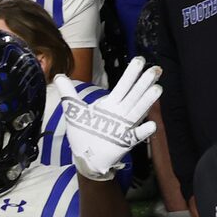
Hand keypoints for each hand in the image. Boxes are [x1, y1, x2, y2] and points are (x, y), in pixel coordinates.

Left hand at [62, 58, 160, 180]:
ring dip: (147, 101)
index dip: (131, 73)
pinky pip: (136, 136)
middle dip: (143, 83)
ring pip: (138, 111)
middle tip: (154, 70)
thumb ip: (68, 93)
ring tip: (157, 89)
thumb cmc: (83, 133)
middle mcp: (120, 113)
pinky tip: (151, 125)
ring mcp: (124, 127)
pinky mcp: (125, 142)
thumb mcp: (74, 110)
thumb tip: (58, 75)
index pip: (123, 85)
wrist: (85, 156)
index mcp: (110, 104)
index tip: (140, 60)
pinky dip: (143, 131)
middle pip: (134, 95)